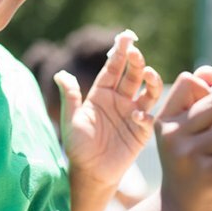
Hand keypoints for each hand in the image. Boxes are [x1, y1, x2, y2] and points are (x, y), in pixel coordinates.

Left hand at [56, 30, 162, 189]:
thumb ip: (70, 96)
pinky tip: (137, 115)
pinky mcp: (142, 131)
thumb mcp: (71, 120)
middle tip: (135, 52)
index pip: (113, 68)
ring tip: (148, 74)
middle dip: (136, 61)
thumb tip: (60, 73)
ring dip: (151, 81)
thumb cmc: (78, 146)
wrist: (90, 173)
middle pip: (132, 75)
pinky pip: (149, 117)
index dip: (119, 52)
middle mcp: (119, 100)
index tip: (126, 37)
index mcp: (101, 93)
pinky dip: (146, 113)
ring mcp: (132, 114)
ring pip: (148, 91)